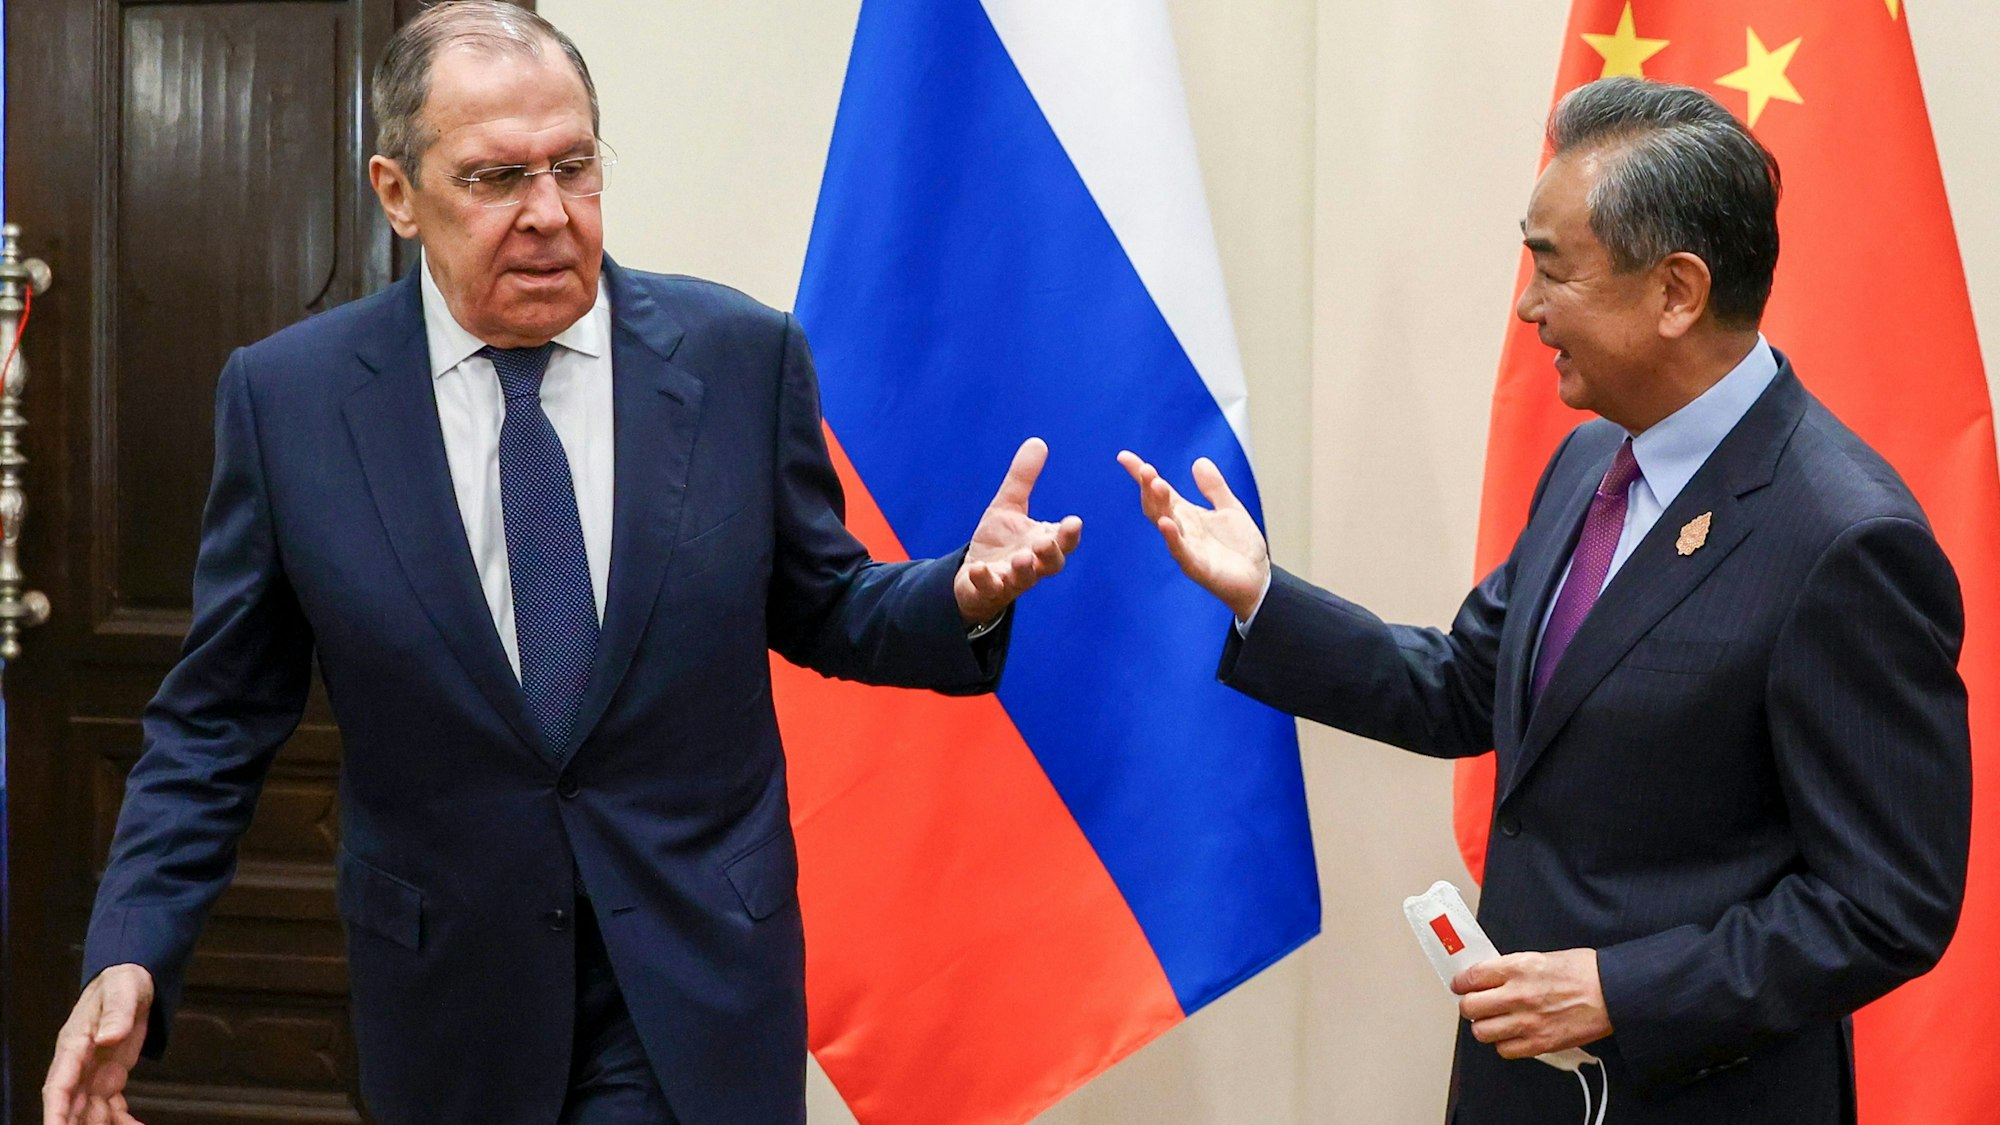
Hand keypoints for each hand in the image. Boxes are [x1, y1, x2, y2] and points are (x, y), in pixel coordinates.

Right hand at [44, 964, 153, 1124]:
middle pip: (71, 1107)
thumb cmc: (121, 983)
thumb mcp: (122, 990)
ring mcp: (93, 1074)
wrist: (132, 981)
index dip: (55, 1112)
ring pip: (90, 1112)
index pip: (58, 1086)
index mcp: (74, 1046)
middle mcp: (78, 1066)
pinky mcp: (110, 1077)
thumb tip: (108, 1036)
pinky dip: (122, 1122)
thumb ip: (117, 1012)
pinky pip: (112, 1107)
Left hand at [954, 437, 1082, 625]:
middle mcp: (1033, 564)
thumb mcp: (1008, 505)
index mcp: (1043, 542)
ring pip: (1024, 579)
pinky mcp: (990, 590)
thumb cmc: (1000, 541)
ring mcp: (1012, 579)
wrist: (974, 575)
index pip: (1064, 541)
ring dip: (1024, 569)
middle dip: (1051, 555)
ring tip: (1021, 558)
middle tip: (1046, 543)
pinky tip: (979, 569)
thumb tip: (1037, 441)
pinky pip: (990, 588)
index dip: (1070, 534)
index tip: (1074, 521)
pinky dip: (985, 580)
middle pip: (1052, 564)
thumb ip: (1023, 478)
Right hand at [1116, 451, 1269, 620]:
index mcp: (1186, 514)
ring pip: (1165, 524)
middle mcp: (1181, 529)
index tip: (1124, 457)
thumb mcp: (1230, 509)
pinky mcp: (1196, 567)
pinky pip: (1180, 551)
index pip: (1159, 491)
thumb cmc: (1240, 547)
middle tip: (1145, 469)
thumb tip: (1198, 461)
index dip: (1141, 475)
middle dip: (1149, 487)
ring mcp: (1186, 548)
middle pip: (1157, 505)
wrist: (1257, 579)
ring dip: (1158, 505)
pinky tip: (1165, 522)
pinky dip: (1171, 537)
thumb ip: (1214, 488)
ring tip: (1155, 484)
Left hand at [1453, 948, 1611, 1059]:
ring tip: (1492, 1021)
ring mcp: (1527, 1022)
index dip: (1460, 983)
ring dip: (1483, 1027)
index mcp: (1517, 968)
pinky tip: (1511, 1035)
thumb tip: (1490, 977)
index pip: (1471, 977)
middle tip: (1475, 1004)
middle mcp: (1517, 995)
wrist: (1613, 992)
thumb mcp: (1541, 957)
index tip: (1460, 985)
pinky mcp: (1540, 1043)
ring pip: (1481, 1032)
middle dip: (1469, 1006)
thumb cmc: (1584, 971)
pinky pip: (1505, 1050)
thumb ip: (1512, 968)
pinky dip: (1504, 1044)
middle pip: (1469, 1007)